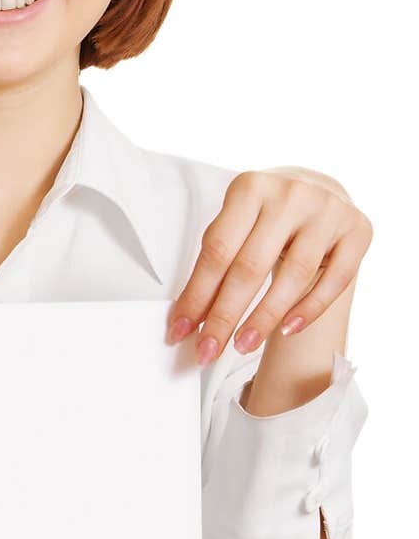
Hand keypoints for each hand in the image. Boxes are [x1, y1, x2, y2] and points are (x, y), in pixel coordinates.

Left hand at [166, 168, 372, 365]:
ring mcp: (328, 211)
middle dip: (225, 316)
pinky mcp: (358, 230)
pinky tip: (286, 330)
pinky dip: (308, 309)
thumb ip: (216, 264)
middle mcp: (291, 194)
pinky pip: (334, 280)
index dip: (197, 295)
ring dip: (264, 318)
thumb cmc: (267, 216)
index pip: (218, 250)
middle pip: (251, 266)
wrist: (318, 192)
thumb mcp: (237, 225)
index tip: (181, 330)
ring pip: (294, 275)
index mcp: (250, 188)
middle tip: (208, 350)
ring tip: (242, 345)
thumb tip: (189, 318)